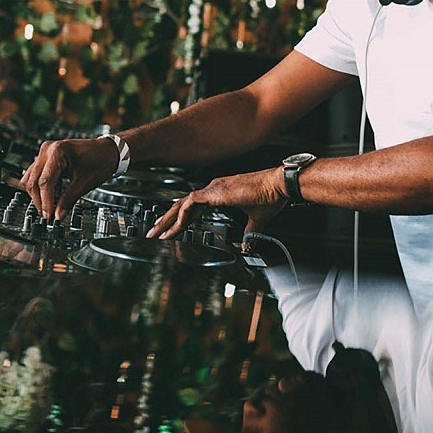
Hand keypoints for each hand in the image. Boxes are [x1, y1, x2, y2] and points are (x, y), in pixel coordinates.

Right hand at [21, 138, 118, 220]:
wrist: (108, 150)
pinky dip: (39, 187)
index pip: (45, 181)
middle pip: (33, 180)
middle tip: (48, 215)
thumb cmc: (100, 160)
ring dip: (37, 194)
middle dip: (39, 200)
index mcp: (59, 151)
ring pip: (30, 178)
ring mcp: (45, 152)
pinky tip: (49, 196)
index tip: (48, 215)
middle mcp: (48, 149)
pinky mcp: (46, 157)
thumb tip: (58, 216)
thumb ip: (69, 200)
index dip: (46, 201)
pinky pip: (34, 174)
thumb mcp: (85, 182)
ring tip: (49, 207)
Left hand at [146, 167, 287, 239]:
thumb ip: (248, 233)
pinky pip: (191, 203)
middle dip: (167, 219)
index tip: (173, 230)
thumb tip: (248, 246)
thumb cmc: (270, 198)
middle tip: (155, 231)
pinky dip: (182, 214)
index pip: (194, 206)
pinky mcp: (215, 192)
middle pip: (183, 204)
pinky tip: (176, 226)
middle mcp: (214, 189)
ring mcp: (213, 189)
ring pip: (182, 203)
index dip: (182, 218)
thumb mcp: (256, 220)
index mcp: (221, 193)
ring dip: (168, 218)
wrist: (278, 186)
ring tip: (157, 231)